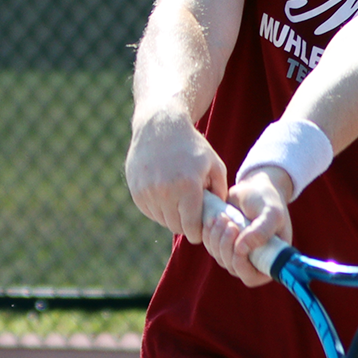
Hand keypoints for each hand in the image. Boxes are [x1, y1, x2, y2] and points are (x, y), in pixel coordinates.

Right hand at [125, 102, 226, 244]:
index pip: (191, 227)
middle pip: (176, 226)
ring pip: (162, 220)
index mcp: (187, 187)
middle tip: (191, 213)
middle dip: (185, 224)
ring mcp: (147, 192)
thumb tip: (218, 215)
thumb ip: (221, 192)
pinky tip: (165, 192)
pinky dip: (158, 207)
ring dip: (171, 215)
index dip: (197, 231)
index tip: (200, 228)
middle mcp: (165, 192)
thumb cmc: (191, 146)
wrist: (159, 126)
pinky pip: (150, 211)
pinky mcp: (136, 191)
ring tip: (178, 198)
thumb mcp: (214, 164)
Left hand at [204, 168, 292, 287]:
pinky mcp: (223, 243)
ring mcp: (237, 253)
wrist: (255, 188)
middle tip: (229, 223)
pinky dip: (208, 234)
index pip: (251, 277)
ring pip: (219, 257)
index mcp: (270, 259)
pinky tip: (213, 219)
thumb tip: (241, 249)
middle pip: (231, 267)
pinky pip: (210, 246)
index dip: (241, 265)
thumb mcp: (271, 213)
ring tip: (223, 217)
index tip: (238, 245)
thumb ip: (262, 231)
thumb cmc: (268, 200)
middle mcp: (253, 260)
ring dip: (217, 238)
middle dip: (226, 246)